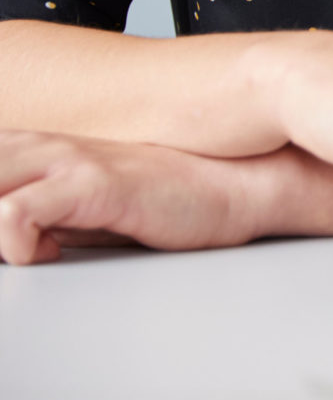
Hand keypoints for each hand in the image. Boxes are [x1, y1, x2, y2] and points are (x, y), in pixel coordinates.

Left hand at [0, 131, 266, 264]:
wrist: (241, 186)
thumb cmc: (170, 199)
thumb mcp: (87, 206)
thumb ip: (36, 213)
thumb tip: (6, 240)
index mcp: (36, 147)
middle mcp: (43, 145)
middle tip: (2, 246)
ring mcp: (68, 160)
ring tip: (18, 254)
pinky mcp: (94, 184)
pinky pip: (17, 213)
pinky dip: (13, 241)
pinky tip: (46, 254)